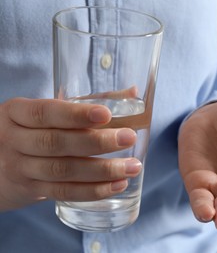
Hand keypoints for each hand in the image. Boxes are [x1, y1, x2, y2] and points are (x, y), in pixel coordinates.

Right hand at [0, 98, 141, 211]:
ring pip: (63, 171)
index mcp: (17, 112)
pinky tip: (117, 185)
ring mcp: (20, 168)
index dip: (76, 115)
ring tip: (132, 166)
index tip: (106, 114)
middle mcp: (14, 139)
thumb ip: (86, 102)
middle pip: (56, 143)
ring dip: (102, 171)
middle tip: (129, 137)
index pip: (45, 112)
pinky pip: (64, 192)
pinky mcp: (30, 190)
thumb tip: (133, 92)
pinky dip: (93, 191)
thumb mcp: (44, 112)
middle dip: (97, 142)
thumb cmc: (30, 129)